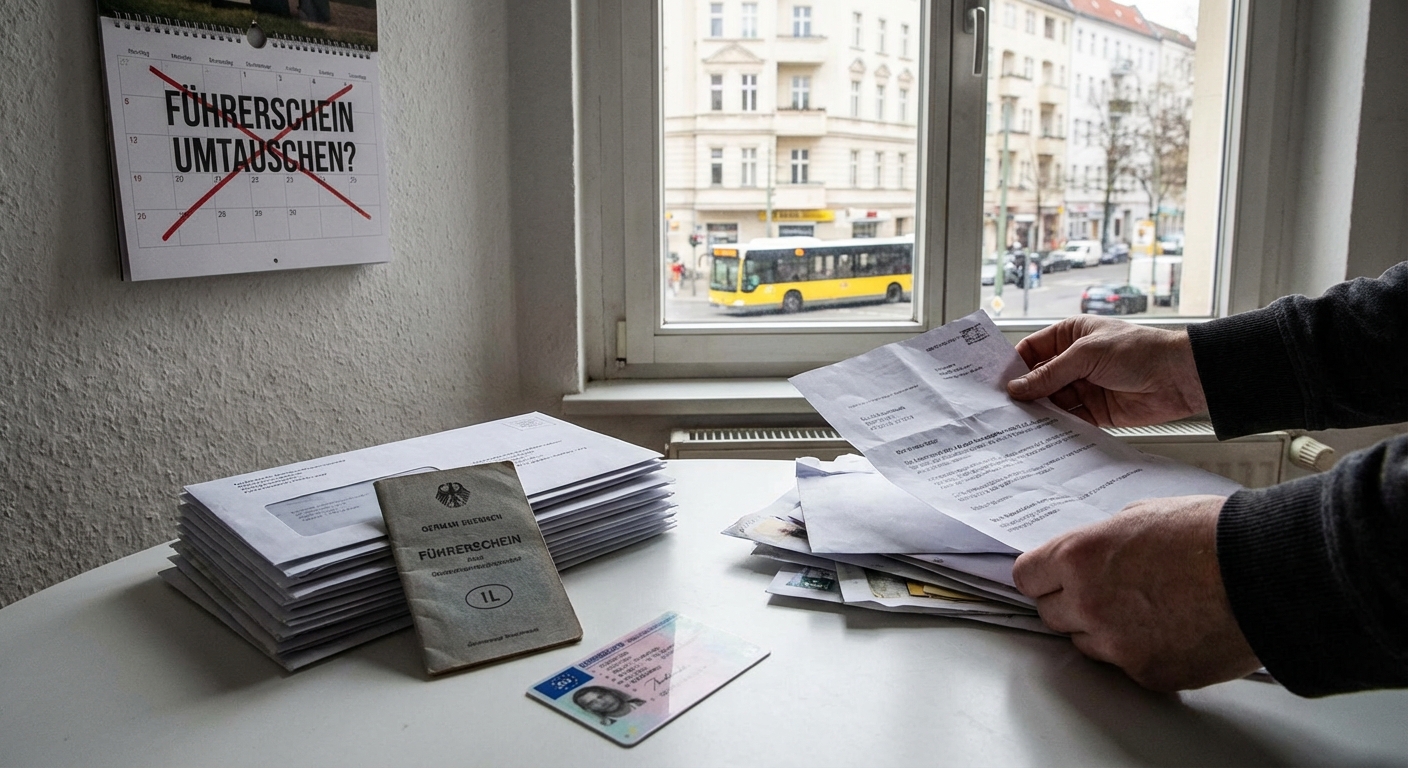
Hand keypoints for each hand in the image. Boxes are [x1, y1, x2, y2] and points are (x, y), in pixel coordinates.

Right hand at [1006, 316, 1206, 427]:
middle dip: (1024, 393)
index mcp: (1071, 335)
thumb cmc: (1140, 350)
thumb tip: (1018, 388)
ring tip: (1020, 423)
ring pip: (1052, 401)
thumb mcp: (1087, 354)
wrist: (1181, 376)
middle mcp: (1075, 361)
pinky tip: (1045, 432)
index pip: (1032, 350)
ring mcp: (1085, 386)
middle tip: (1002, 407)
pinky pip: (1070, 420)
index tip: (996, 383)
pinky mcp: (1097, 411)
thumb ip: (1050, 373)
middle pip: (1039, 379)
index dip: (1014, 366)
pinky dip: (1058, 426)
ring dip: (1039, 412)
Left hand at [1012, 496, 1260, 690]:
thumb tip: (1092, 554)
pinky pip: (1127, 666)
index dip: (1042, 575)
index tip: (1051, 576)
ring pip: (1086, 643)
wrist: (1267, 574)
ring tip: (1147, 608)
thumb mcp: (1142, 514)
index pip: (1027, 576)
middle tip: (1105, 590)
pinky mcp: (1147, 674)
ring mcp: (1117, 644)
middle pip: (1051, 613)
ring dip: (1103, 630)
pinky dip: (1141, 652)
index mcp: (1080, 558)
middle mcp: (1089, 604)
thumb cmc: (1213, 536)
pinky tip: (1172, 628)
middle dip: (1071, 602)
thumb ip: (1103, 540)